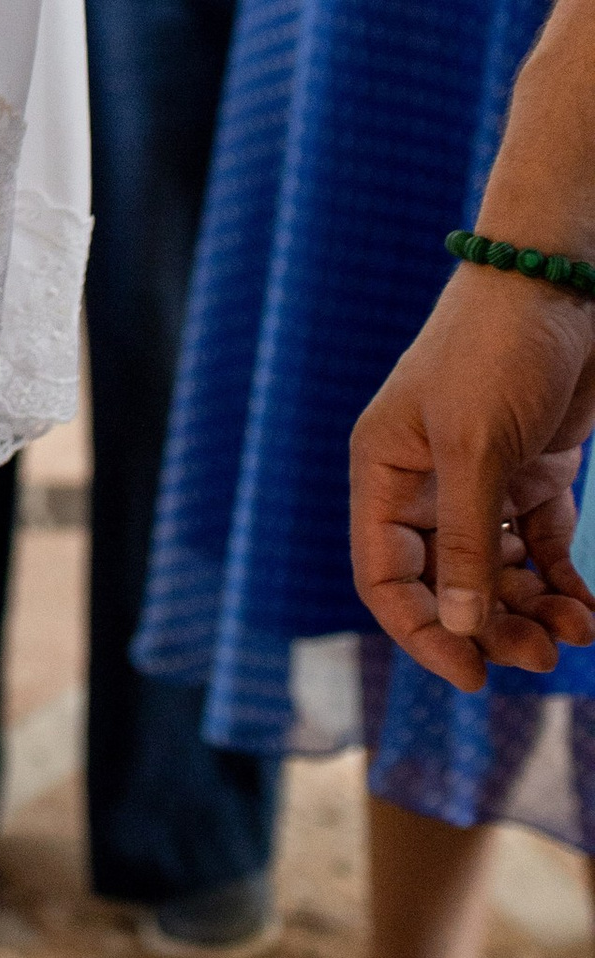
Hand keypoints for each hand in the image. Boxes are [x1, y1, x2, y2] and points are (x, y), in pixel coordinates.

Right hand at [352, 263, 594, 688]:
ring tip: (578, 632)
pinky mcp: (532, 473)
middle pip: (447, 586)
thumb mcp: (476, 448)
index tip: (472, 675)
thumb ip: (469, 540)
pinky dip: (562, 583)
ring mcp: (481, 480)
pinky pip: (540, 549)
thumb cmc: (496, 350)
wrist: (558, 282)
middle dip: (491, 628)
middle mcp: (425, 484)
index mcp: (384, 473)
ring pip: (497, 575)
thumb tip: (460, 628)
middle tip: (543, 657)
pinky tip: (590, 609)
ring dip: (532, 612)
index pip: (386, 578)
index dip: (422, 632)